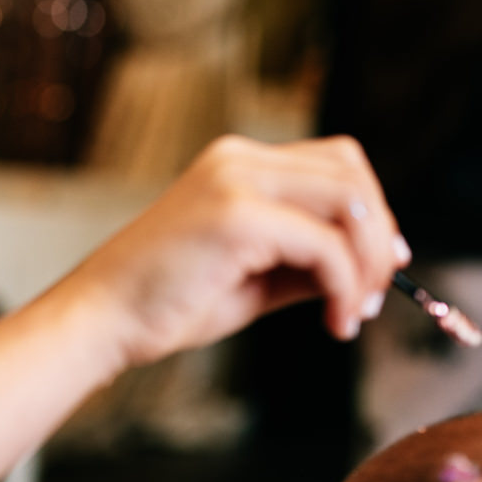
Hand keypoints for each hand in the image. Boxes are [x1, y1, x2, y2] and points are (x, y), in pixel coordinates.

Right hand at [66, 135, 405, 369]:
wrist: (100, 319)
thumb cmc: (164, 303)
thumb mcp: (251, 277)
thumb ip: (304, 262)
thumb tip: (367, 269)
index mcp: (238, 163)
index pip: (335, 164)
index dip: (372, 212)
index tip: (381, 266)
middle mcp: (239, 159)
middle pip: (351, 171)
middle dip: (378, 235)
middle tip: (376, 293)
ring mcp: (237, 182)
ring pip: (349, 201)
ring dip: (367, 262)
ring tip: (355, 312)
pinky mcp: (237, 216)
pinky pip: (326, 246)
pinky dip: (344, 287)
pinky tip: (334, 322)